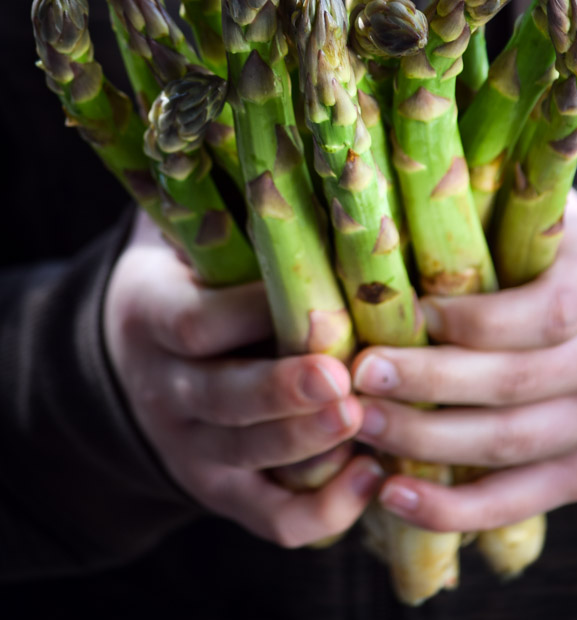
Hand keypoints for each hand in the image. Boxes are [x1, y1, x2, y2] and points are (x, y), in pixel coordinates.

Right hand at [104, 211, 381, 547]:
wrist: (135, 358)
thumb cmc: (186, 273)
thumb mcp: (178, 230)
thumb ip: (215, 201)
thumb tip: (270, 133)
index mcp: (150, 315)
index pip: (195, 323)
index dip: (249, 314)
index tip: (315, 298)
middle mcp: (164, 388)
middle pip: (222, 398)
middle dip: (283, 392)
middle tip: (341, 380)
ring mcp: (189, 447)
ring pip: (247, 458)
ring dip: (307, 446)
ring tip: (364, 424)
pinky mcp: (220, 490)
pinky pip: (268, 517)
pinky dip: (319, 511)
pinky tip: (368, 476)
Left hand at [351, 190, 576, 531]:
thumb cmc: (545, 255)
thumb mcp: (532, 217)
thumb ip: (482, 210)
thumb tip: (397, 187)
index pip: (542, 314)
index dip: (472, 319)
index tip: (407, 312)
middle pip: (515, 383)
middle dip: (429, 383)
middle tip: (360, 375)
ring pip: (509, 445)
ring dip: (427, 444)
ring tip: (362, 429)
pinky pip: (517, 501)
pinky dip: (453, 509)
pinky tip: (394, 495)